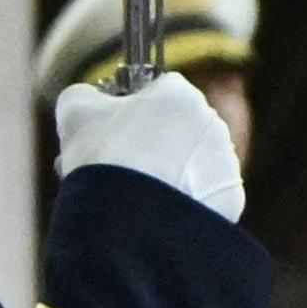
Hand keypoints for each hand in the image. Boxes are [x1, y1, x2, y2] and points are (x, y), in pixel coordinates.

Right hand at [48, 69, 244, 219]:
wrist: (133, 217)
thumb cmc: (103, 154)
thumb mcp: (75, 111)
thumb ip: (84, 95)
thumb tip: (90, 98)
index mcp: (181, 95)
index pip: (159, 90)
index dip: (133, 108)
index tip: (112, 129)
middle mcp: (213, 124)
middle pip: (177, 127)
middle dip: (150, 142)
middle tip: (118, 165)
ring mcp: (227, 162)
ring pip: (190, 162)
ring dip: (167, 172)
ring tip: (134, 192)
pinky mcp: (231, 199)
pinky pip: (203, 194)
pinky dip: (182, 200)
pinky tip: (156, 210)